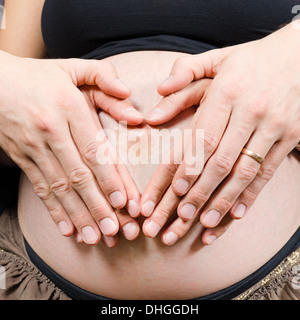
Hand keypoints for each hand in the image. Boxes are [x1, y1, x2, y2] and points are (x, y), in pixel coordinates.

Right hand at [0, 51, 141, 244]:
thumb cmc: (39, 76)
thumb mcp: (72, 67)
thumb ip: (103, 75)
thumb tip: (129, 93)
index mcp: (68, 108)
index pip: (93, 150)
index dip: (109, 178)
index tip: (124, 202)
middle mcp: (52, 131)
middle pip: (78, 176)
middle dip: (97, 206)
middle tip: (114, 231)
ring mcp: (34, 148)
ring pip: (60, 188)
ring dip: (79, 215)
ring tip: (95, 238)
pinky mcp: (23, 158)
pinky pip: (40, 189)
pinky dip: (54, 211)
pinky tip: (67, 229)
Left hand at [141, 23, 299, 244]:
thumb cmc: (250, 61)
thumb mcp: (216, 59)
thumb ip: (183, 75)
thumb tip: (156, 102)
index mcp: (227, 91)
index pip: (203, 137)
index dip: (188, 167)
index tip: (174, 192)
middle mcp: (250, 111)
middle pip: (220, 161)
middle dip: (199, 193)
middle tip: (180, 218)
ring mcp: (274, 127)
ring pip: (245, 172)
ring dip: (223, 201)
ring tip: (204, 225)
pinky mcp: (290, 137)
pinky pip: (269, 172)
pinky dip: (251, 195)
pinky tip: (237, 215)